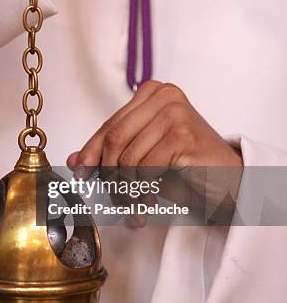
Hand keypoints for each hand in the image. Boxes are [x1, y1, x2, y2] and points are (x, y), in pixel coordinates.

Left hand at [67, 81, 242, 221]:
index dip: (91, 152)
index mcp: (151, 93)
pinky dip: (140, 194)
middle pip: (114, 139)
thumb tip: (73, 159)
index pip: (109, 125)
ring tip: (131, 208)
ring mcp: (175, 113)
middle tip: (112, 200)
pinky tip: (145, 206)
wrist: (229, 181)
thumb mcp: (144, 156)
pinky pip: (145, 169)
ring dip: (124, 190)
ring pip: (127, 157)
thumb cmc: (187, 166)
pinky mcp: (182, 135)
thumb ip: (111, 153)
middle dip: (107, 175)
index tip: (80, 173)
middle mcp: (163, 96)